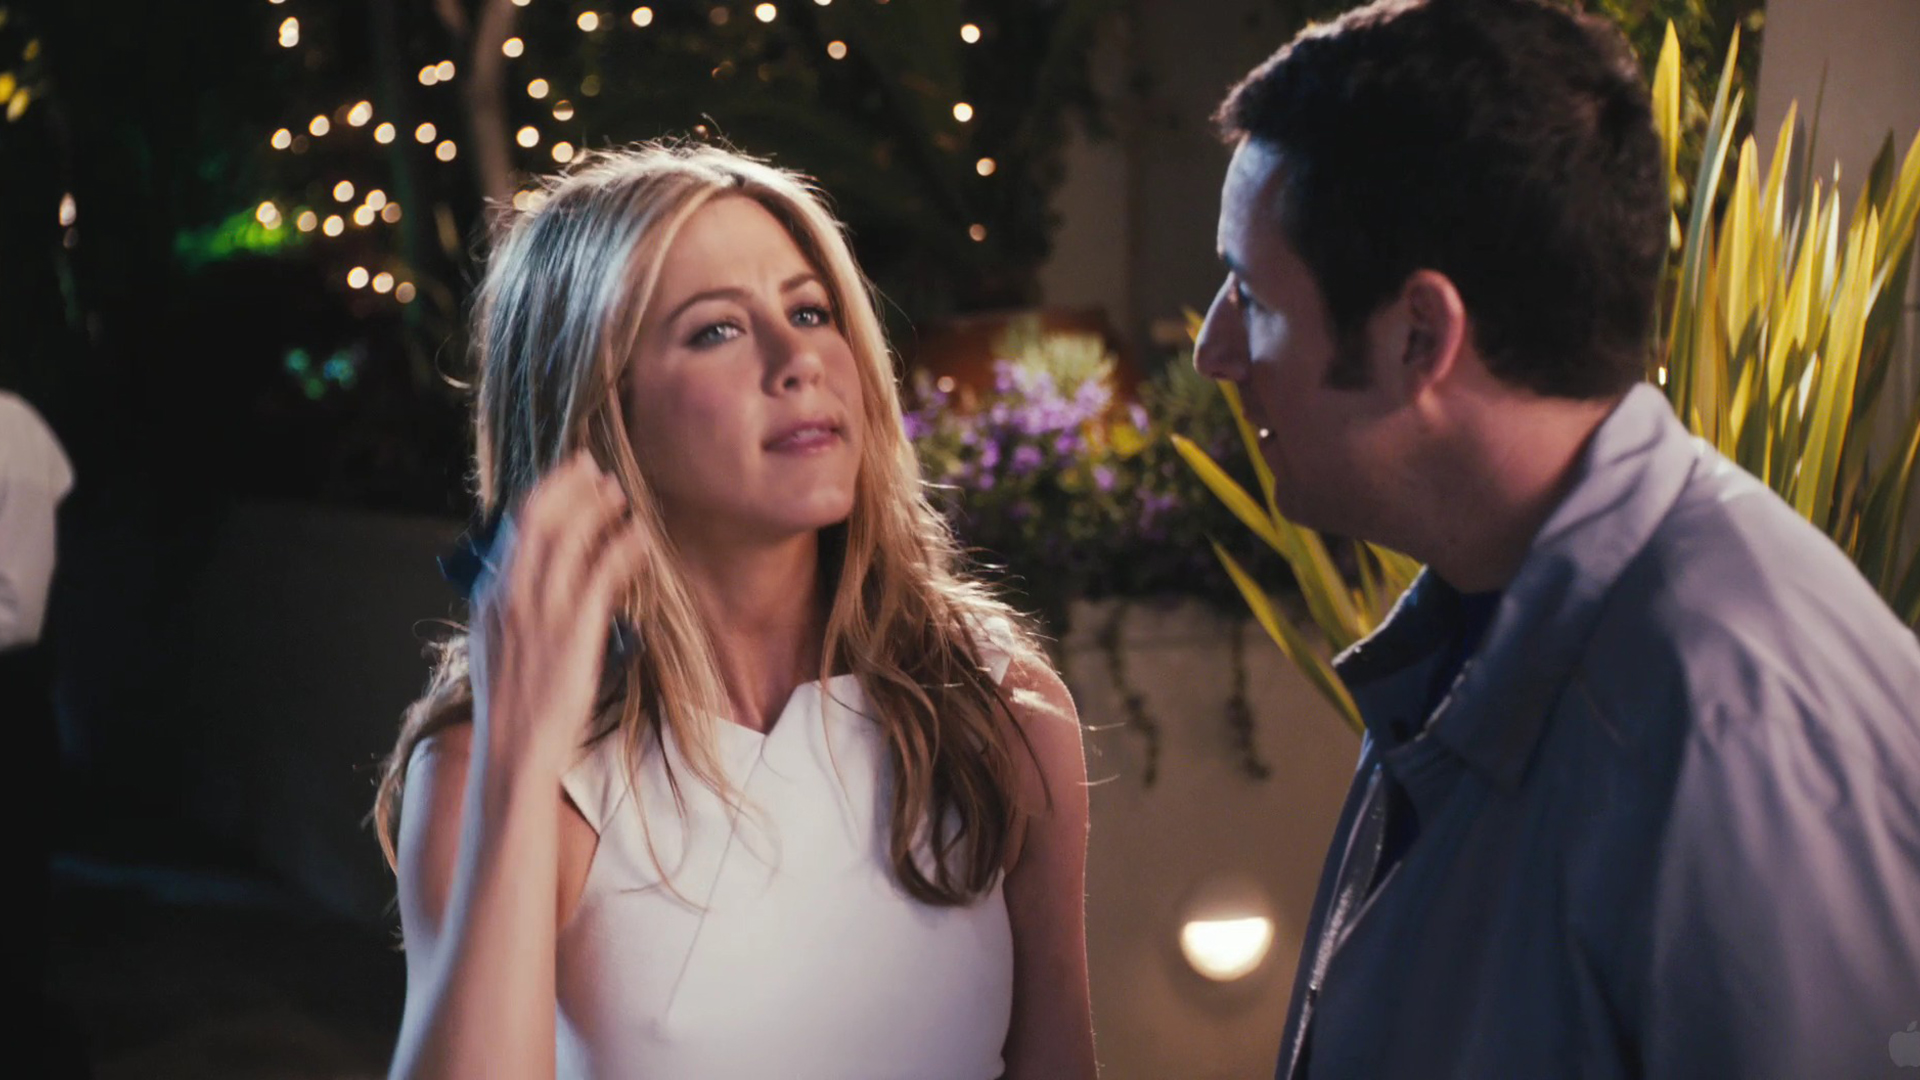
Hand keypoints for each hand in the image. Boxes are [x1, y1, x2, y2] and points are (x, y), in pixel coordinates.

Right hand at [468, 451, 647, 779]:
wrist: (513, 751)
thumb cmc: (513, 704)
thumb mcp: (498, 645)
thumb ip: (512, 606)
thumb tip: (531, 575)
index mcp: (489, 596)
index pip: (515, 526)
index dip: (546, 492)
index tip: (569, 474)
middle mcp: (510, 595)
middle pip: (540, 518)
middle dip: (571, 486)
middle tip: (598, 470)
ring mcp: (540, 612)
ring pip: (570, 538)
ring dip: (599, 509)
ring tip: (622, 496)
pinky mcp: (572, 632)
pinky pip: (602, 574)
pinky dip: (623, 548)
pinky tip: (640, 538)